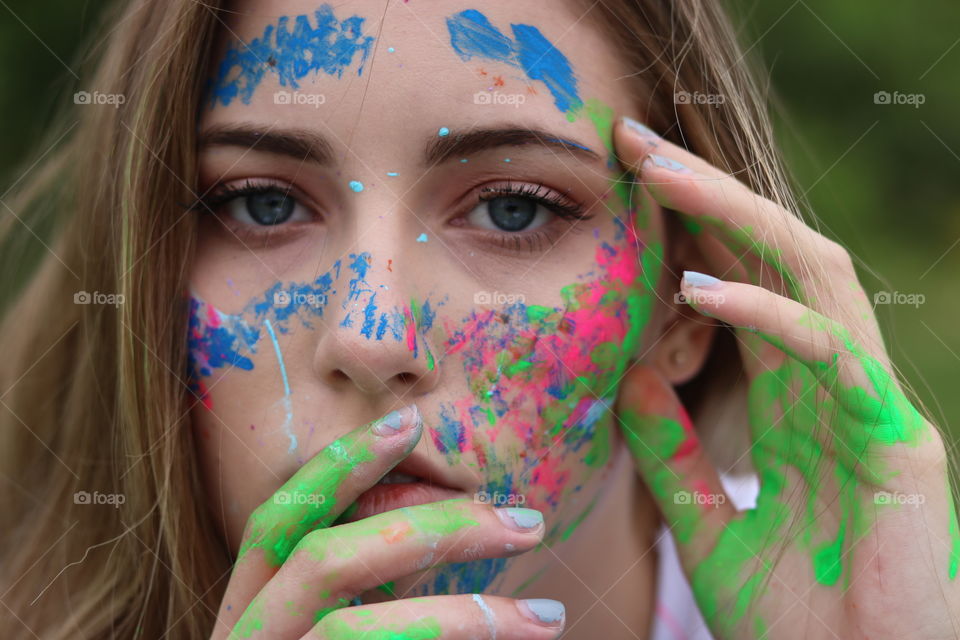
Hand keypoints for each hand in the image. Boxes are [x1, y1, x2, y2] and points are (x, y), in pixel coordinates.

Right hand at [210, 405, 565, 638]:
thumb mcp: (325, 627)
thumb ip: (366, 583)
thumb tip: (452, 528)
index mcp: (246, 609)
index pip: (279, 518)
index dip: (340, 465)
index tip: (410, 423)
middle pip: (327, 560)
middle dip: (432, 530)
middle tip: (524, 520)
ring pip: (354, 632)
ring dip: (461, 616)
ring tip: (544, 616)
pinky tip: (510, 639)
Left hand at [612, 118, 959, 638]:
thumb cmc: (793, 624)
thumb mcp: (704, 523)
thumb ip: (672, 451)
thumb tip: (626, 378)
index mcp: (791, 402)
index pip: (744, 284)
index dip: (689, 229)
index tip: (623, 187)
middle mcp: (833, 387)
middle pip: (775, 257)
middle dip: (707, 193)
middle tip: (633, 143)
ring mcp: (871, 406)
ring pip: (812, 275)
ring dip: (737, 217)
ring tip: (661, 174)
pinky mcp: (899, 442)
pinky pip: (831, 354)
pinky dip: (767, 315)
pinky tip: (699, 288)